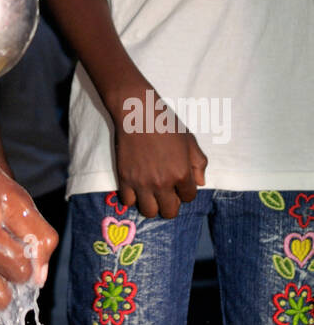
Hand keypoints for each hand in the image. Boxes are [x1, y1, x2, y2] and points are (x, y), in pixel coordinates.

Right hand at [108, 86, 207, 218]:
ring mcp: (142, 182)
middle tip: (167, 192)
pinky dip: (132, 197)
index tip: (180, 182)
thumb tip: (200, 183)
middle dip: (171, 204)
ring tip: (151, 193)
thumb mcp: (190, 140)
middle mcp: (163, 183)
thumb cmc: (166, 123)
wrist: (138, 113)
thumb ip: (199, 163)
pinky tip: (136, 187)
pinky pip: (128, 201)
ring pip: (149, 212)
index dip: (186, 191)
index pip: (189, 198)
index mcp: (182, 173)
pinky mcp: (125, 178)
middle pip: (170, 212)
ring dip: (152, 205)